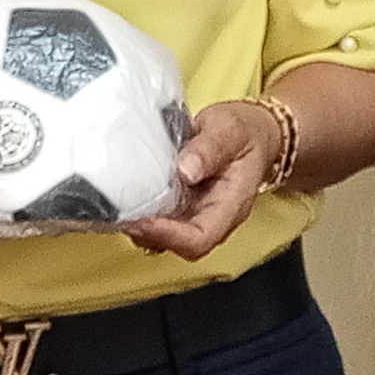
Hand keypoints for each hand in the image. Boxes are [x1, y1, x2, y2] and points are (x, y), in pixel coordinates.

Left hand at [125, 100, 274, 259]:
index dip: (169, 236)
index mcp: (231, 205)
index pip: (200, 238)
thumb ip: (209, 149)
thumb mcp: (229, 130)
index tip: (143, 219)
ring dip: (142, 227)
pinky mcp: (183, 206)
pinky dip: (143, 214)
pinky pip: (162, 220)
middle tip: (122, 213)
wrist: (255, 133)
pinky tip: (128, 199)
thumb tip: (185, 170)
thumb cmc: (245, 133)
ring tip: (120, 207)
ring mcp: (197, 213)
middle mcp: (213, 217)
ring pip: (167, 237)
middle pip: (180, 245)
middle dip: (148, 234)